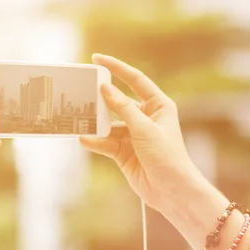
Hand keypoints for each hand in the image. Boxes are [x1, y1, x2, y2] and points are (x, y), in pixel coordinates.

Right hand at [80, 54, 200, 212]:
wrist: (171, 191)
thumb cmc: (167, 156)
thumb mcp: (145, 129)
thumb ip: (123, 109)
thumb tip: (105, 89)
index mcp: (158, 106)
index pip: (135, 80)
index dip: (117, 68)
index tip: (97, 59)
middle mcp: (145, 118)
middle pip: (118, 102)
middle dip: (101, 98)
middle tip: (81, 90)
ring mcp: (133, 136)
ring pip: (109, 124)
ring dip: (95, 123)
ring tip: (77, 117)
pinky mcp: (123, 152)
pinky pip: (105, 142)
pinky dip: (95, 141)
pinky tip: (83, 138)